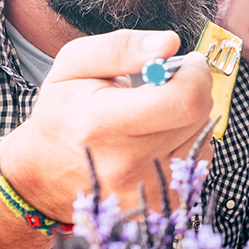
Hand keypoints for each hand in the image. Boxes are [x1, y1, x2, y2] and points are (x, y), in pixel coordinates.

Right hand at [0, 30, 215, 221]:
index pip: (183, 100)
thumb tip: (170, 43)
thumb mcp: (74, 64)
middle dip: (192, 89)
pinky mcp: (163, 206)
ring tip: (154, 115)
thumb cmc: (63, 113)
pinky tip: (157, 139)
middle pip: (198, 115)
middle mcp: (126, 165)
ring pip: (203, 135)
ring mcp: (146, 191)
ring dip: (189, 117)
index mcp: (102, 124)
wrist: (45, 176)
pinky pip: (199, 160)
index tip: (185, 62)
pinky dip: (186, 142)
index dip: (194, 74)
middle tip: (167, 84)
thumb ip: (122, 47)